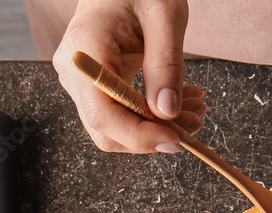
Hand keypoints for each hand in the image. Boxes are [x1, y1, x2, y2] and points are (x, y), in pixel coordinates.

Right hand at [52, 0, 207, 152]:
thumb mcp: (164, 14)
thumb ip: (166, 63)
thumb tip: (167, 112)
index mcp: (83, 50)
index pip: (103, 114)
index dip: (139, 136)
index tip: (177, 140)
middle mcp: (75, 71)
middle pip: (107, 130)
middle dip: (153, 136)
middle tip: (195, 121)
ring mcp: (82, 81)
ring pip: (116, 128)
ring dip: (158, 128)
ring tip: (195, 108)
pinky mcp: (96, 85)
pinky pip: (122, 113)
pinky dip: (153, 117)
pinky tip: (181, 103)